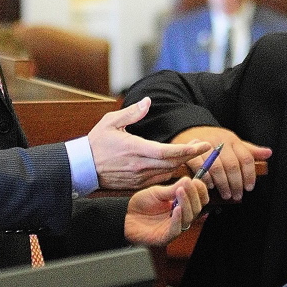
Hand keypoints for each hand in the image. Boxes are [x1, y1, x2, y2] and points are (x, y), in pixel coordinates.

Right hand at [89, 97, 211, 189]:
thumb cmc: (96, 144)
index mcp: (134, 149)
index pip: (166, 152)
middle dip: (191, 154)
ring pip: (168, 171)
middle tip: (205, 145)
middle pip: (172, 163)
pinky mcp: (137, 184)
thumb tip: (148, 101)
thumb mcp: (110, 122)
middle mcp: (139, 166)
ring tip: (193, 150)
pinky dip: (171, 171)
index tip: (202, 144)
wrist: (82, 168)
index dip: (186, 149)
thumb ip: (131, 112)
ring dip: (182, 162)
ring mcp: (139, 177)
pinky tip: (177, 161)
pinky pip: (160, 178)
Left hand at [123, 177, 208, 245]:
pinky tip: (177, 208)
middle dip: (193, 195)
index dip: (200, 191)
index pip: (198, 200)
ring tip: (180, 192)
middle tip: (188, 184)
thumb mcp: (157, 193)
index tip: (196, 181)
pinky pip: (176, 229)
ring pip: (188, 218)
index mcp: (181, 205)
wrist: (123, 216)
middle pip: (196, 208)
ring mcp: (173, 227)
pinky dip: (178, 219)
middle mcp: (180, 217)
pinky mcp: (165, 237)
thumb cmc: (140, 205)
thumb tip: (188, 180)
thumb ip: (173, 189)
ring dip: (187, 204)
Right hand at [172, 126, 271, 200]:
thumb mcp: (234, 143)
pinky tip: (210, 186)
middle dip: (236, 183)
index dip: (249, 175)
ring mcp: (205, 145)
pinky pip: (200, 166)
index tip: (249, 187)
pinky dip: (206, 178)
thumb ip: (250, 151)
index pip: (246, 158)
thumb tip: (268, 153)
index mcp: (233, 140)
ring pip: (217, 167)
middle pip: (232, 165)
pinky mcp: (191, 150)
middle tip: (237, 195)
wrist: (192, 130)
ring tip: (226, 194)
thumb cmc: (216, 141)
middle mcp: (220, 141)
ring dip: (222, 184)